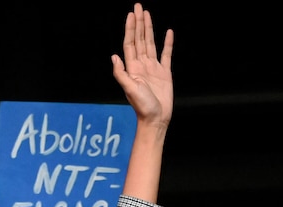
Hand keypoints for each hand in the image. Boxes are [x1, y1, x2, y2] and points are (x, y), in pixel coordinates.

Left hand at [111, 3, 173, 127]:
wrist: (156, 118)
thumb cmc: (142, 106)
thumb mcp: (129, 89)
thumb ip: (121, 73)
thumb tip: (114, 57)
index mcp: (132, 68)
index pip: (130, 43)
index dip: (130, 29)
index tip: (131, 14)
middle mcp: (142, 65)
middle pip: (140, 39)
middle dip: (139, 23)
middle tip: (139, 6)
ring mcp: (153, 68)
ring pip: (151, 43)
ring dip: (149, 29)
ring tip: (148, 14)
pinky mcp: (165, 73)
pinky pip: (166, 54)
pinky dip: (167, 43)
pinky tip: (168, 32)